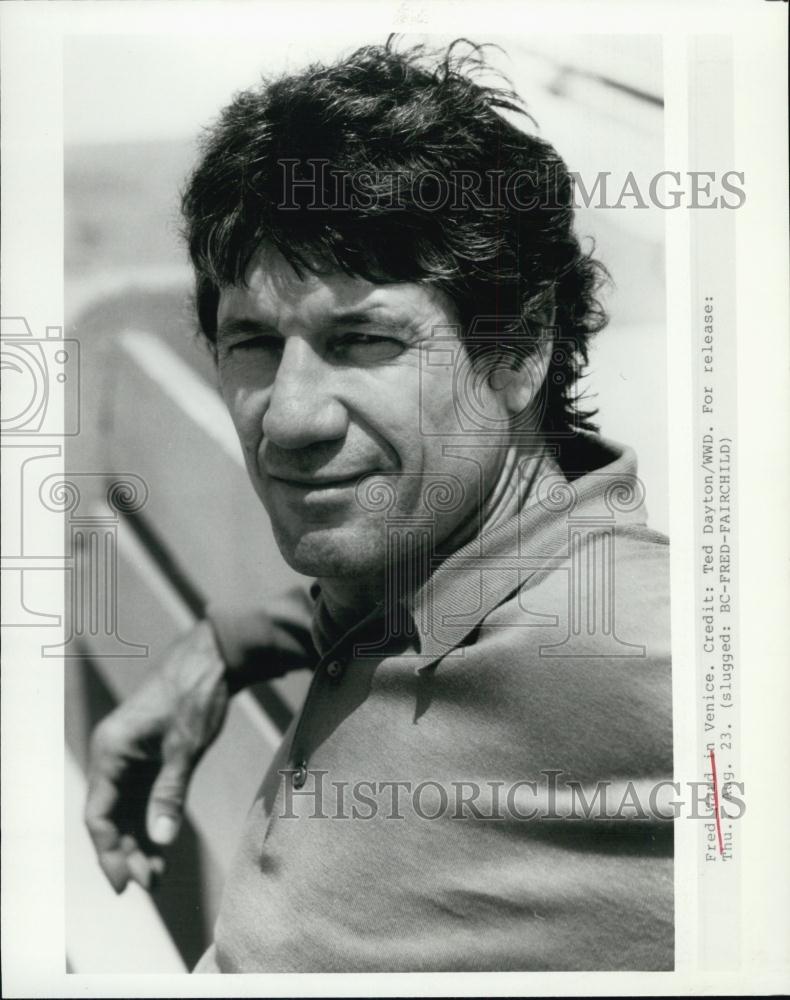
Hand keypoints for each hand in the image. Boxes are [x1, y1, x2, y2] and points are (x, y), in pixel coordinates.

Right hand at [84, 620, 229, 892]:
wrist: (216, 656)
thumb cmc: (196, 693)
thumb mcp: (185, 747)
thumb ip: (170, 793)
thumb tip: (159, 840)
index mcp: (111, 750)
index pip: (98, 814)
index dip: (109, 853)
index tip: (126, 885)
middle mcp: (113, 754)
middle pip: (110, 816)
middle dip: (126, 852)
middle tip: (150, 885)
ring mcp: (131, 754)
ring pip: (126, 809)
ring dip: (138, 841)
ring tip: (157, 876)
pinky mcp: (150, 754)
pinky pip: (142, 796)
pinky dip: (152, 820)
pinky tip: (163, 846)